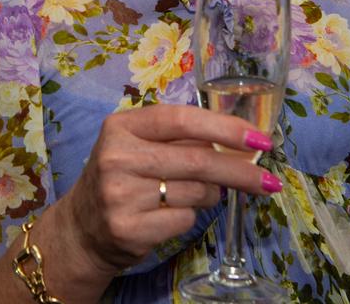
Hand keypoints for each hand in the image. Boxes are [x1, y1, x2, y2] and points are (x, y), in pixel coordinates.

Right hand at [61, 103, 280, 275]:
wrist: (81, 228)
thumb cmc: (120, 177)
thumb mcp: (138, 146)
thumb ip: (178, 138)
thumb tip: (236, 140)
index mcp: (122, 125)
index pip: (182, 119)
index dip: (224, 127)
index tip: (258, 138)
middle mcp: (118, 156)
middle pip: (198, 159)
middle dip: (240, 170)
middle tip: (268, 179)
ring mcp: (121, 194)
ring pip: (196, 192)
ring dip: (212, 194)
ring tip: (200, 193)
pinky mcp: (129, 228)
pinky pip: (184, 220)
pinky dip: (190, 216)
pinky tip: (172, 214)